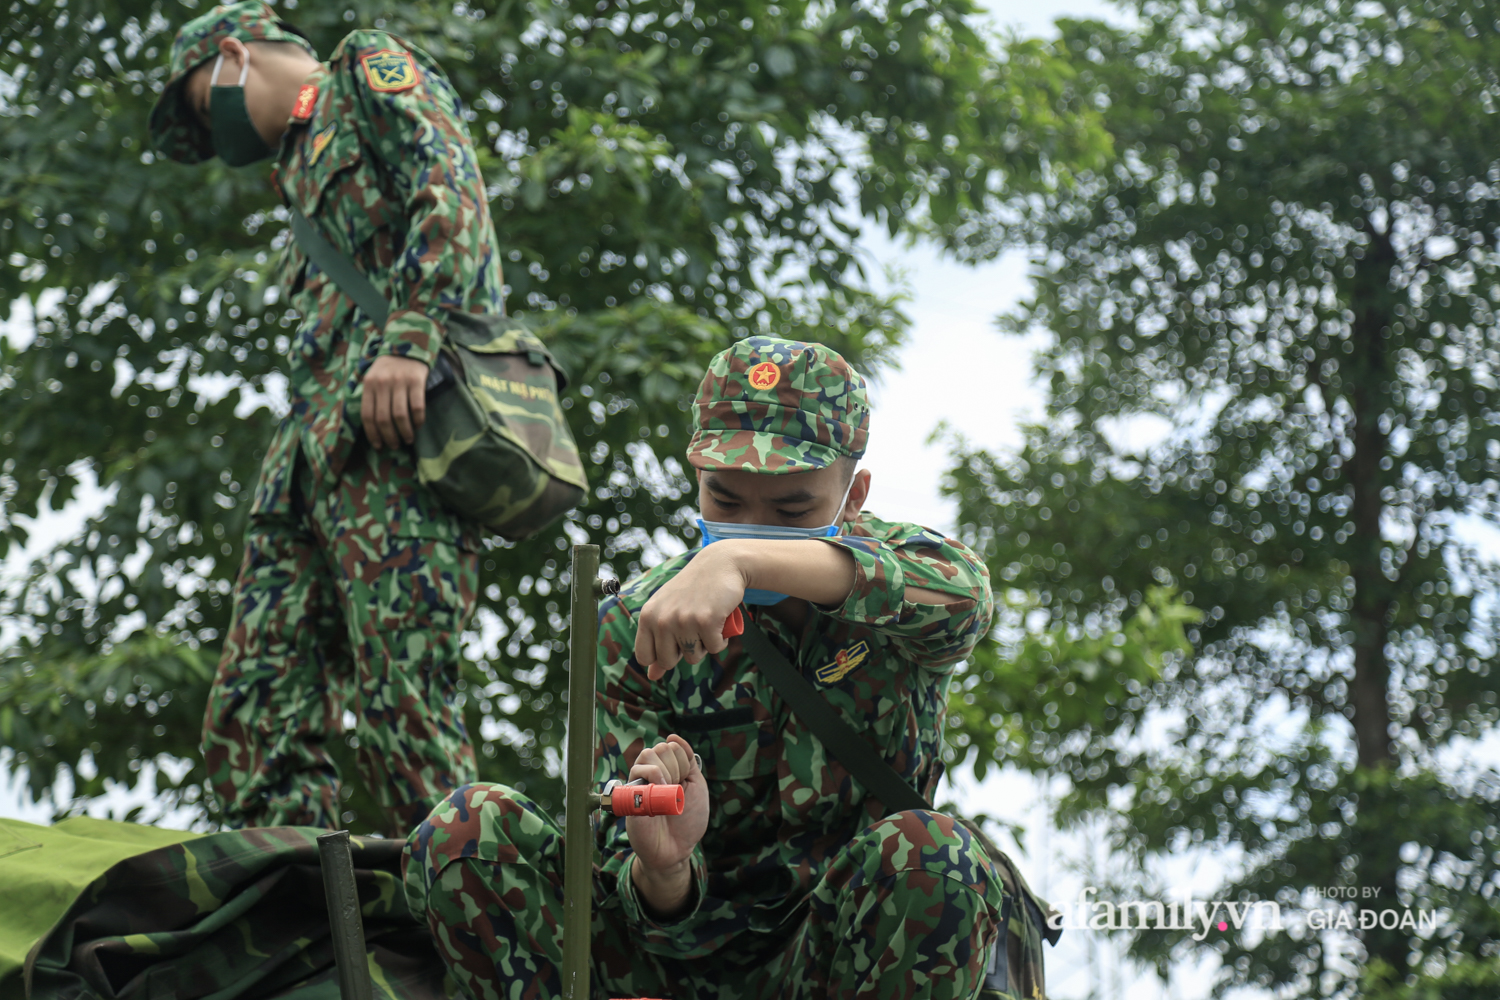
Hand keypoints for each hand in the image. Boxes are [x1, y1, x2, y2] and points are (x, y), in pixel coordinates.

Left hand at [360, 355, 429, 449]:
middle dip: (389, 436)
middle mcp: (382, 383)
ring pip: (400, 415)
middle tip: (395, 445)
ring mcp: (400, 381)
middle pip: (383, 418)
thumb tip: (373, 429)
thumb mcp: (373, 379)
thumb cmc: (388, 369)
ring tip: (408, 439)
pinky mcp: (416, 380)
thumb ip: (371, 398)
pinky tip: (418, 425)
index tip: (379, 446)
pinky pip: (417, 406)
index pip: (367, 415)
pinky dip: (418, 420)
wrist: (407, 346)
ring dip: (404, 431)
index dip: (372, 434)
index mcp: (369, 384)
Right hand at [627, 735, 708, 917]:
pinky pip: (636, 773)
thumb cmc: (688, 821)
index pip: (672, 746)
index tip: (685, 782)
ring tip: (667, 790)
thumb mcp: (696, 786)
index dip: (682, 762)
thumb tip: (673, 736)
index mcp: (668, 769)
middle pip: (660, 748)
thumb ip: (688, 760)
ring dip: (664, 770)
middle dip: (675, 766)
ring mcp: (639, 784)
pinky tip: (658, 790)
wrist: (676, 849)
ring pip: (647, 755)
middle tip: (676, 789)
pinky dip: (651, 776)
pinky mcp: (629, 796)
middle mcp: (652, 774)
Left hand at [635, 544, 745, 680]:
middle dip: (684, 652)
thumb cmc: (691, 590)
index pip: (644, 656)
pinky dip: (721, 640)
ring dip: (704, 645)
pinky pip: (715, 648)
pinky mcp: (706, 621)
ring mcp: (684, 620)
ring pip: (693, 657)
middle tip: (693, 629)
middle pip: (668, 662)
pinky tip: (720, 622)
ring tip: (706, 623)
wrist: (720, 564)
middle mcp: (662, 619)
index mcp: (647, 616)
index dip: (660, 655)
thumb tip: (651, 677)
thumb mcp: (667, 612)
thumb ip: (656, 642)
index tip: (673, 642)